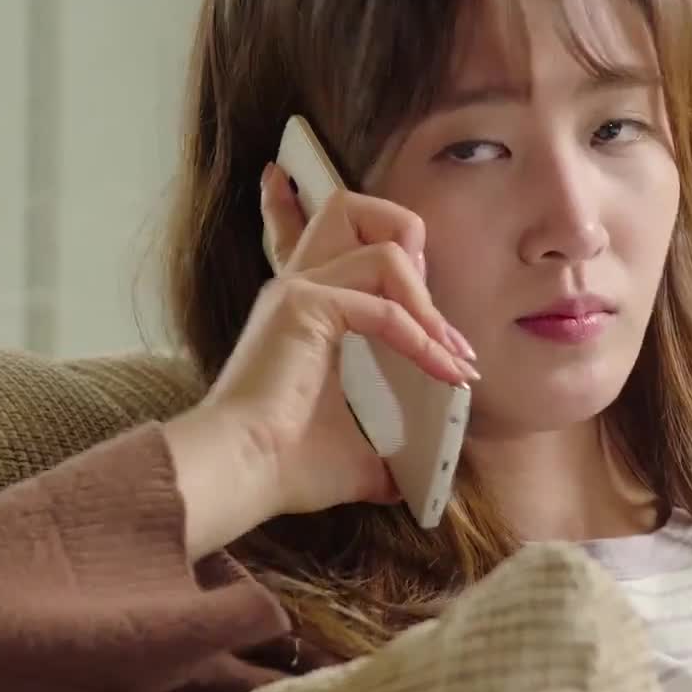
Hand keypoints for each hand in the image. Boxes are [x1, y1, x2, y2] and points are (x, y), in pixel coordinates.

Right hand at [167, 163, 478, 525]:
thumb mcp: (355, 454)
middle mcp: (296, 288)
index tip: (380, 277)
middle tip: (434, 315)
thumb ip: (386, 451)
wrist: (239, 478)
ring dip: (428, 302)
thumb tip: (417, 482)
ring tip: (452, 355)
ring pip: (384, 249)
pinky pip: (383, 306)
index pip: (307, 235)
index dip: (340, 229)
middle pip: (349, 208)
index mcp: (299, 310)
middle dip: (407, 238)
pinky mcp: (304, 307)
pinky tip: (442, 372)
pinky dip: (420, 338)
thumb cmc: (283, 467)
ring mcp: (298, 291)